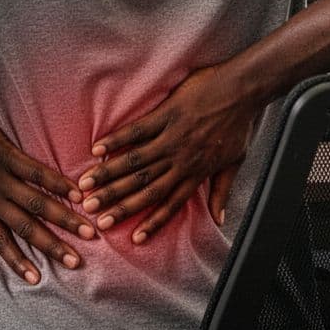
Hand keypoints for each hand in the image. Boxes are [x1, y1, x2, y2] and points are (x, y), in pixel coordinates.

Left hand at [0, 102, 96, 283]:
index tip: (36, 279)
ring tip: (86, 229)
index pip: (0, 242)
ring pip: (35, 202)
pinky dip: (56, 182)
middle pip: (25, 227)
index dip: (18, 262)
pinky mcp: (5, 153)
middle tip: (75, 261)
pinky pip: (35, 171)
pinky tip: (75, 191)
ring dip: (63, 218)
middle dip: (52, 246)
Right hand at [77, 65, 256, 243]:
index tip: (132, 238)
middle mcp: (180, 159)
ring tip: (87, 186)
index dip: (151, 222)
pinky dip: (116, 139)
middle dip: (117, 202)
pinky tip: (98, 149)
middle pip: (144, 186)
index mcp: (195, 172)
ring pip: (135, 161)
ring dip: (109, 175)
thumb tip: (220, 219)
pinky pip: (136, 130)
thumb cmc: (239, 124)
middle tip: (93, 214)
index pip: (169, 203)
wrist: (243, 90)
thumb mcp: (235, 162)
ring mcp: (171, 137)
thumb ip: (222, 191)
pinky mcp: (166, 115)